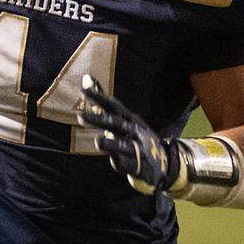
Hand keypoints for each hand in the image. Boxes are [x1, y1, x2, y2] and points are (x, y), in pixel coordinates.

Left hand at [79, 75, 181, 195]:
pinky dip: (120, 161)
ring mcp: (136, 148)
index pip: (113, 105)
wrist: (163, 161)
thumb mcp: (124, 119)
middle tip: (80, 117)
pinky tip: (115, 160)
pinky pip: (127, 164)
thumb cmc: (136, 137)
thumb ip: (102, 103)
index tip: (83, 90)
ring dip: (112, 143)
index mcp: (129, 118)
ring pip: (123, 145)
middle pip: (116, 123)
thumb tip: (86, 78)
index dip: (99, 98)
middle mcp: (133, 131)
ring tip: (98, 141)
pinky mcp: (137, 165)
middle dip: (99, 120)